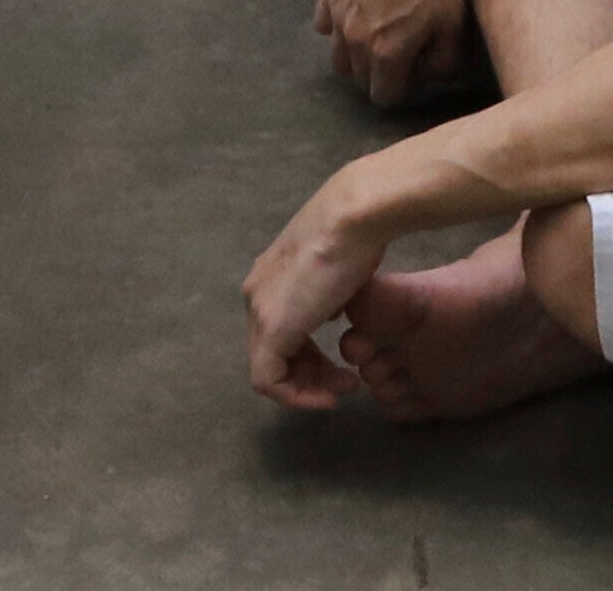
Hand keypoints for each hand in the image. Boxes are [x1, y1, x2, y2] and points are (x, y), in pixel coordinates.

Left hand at [239, 167, 404, 412]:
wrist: (355, 217)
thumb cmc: (357, 236)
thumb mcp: (340, 272)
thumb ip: (328, 294)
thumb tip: (331, 310)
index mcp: (270, 278)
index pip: (279, 332)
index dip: (309, 358)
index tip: (342, 365)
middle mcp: (256, 294)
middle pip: (272, 353)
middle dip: (310, 375)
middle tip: (345, 381)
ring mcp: (259, 310)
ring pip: (268, 370)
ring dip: (306, 387)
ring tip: (344, 388)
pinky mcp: (271, 328)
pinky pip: (268, 380)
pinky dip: (297, 395)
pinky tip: (330, 395)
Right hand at [313, 0, 475, 108]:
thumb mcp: (453, 20)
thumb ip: (444, 61)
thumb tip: (432, 76)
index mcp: (386, 53)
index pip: (384, 97)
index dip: (403, 87)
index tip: (415, 67)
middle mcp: (354, 40)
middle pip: (358, 79)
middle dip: (378, 72)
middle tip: (400, 47)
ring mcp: (336, 15)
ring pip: (338, 56)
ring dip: (356, 53)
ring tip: (378, 30)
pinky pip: (325, 24)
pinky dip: (338, 25)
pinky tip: (360, 8)